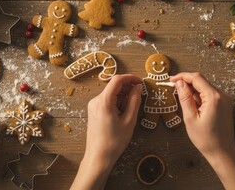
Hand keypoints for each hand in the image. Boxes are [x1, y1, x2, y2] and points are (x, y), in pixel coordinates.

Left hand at [71, 74, 141, 189]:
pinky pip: (107, 100)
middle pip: (114, 86)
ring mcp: (93, 105)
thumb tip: (138, 88)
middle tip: (139, 97)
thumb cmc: (114, 141)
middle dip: (128, 88)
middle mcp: (96, 100)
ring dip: (123, 96)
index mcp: (104, 101)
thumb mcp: (129, 121)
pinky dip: (117, 102)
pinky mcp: (94, 111)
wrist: (98, 157)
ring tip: (131, 109)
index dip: (130, 78)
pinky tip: (123, 113)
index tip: (141, 82)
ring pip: (111, 93)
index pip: (117, 80)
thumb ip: (134, 101)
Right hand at [170, 72, 234, 157]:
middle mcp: (222, 95)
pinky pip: (210, 94)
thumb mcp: (190, 118)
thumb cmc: (205, 139)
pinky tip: (194, 106)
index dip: (182, 76)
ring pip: (205, 87)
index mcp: (214, 97)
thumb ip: (185, 98)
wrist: (222, 152)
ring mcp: (225, 99)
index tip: (171, 80)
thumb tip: (179, 83)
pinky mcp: (225, 104)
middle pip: (202, 81)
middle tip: (174, 90)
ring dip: (193, 91)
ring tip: (184, 103)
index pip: (197, 78)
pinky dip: (200, 96)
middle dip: (187, 83)